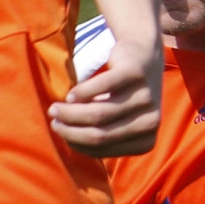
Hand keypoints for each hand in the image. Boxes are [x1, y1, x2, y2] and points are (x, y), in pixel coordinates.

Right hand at [48, 38, 161, 156]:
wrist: (143, 54)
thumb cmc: (122, 94)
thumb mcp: (116, 121)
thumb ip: (98, 135)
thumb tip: (69, 142)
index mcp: (146, 141)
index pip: (102, 149)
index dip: (75, 142)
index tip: (60, 132)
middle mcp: (151, 122)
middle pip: (99, 135)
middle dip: (69, 131)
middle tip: (53, 122)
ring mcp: (146, 97)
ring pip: (98, 114)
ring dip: (70, 112)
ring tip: (55, 108)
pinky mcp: (136, 73)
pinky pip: (101, 87)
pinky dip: (81, 93)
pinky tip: (71, 95)